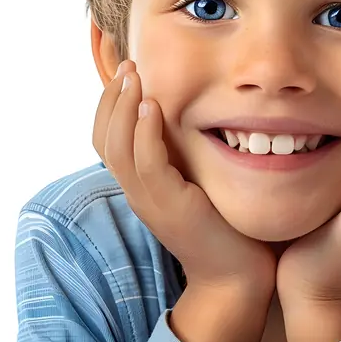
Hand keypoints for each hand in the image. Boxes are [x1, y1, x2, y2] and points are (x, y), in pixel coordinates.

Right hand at [93, 60, 276, 293]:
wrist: (237, 275)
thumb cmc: (225, 226)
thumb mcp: (197, 182)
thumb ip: (186, 155)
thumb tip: (192, 118)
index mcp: (141, 185)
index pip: (107, 139)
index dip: (110, 104)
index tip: (128, 71)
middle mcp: (137, 193)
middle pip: (103, 139)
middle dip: (112, 97)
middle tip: (128, 66)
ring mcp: (150, 201)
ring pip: (117, 148)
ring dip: (123, 108)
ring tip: (134, 77)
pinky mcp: (170, 207)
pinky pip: (147, 164)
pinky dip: (145, 133)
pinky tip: (152, 108)